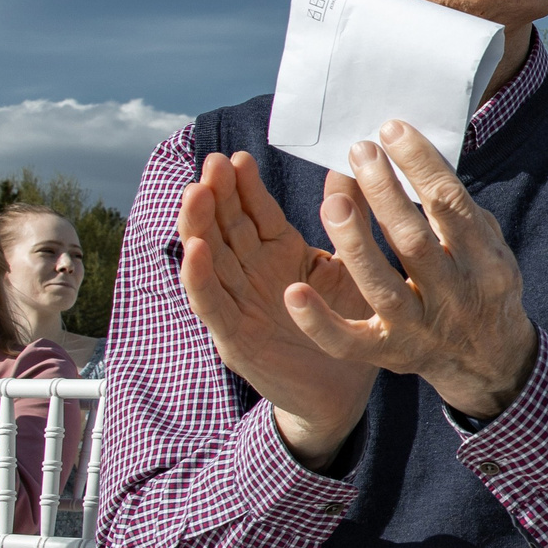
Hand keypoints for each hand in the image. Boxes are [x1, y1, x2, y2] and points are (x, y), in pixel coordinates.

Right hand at [178, 151, 377, 467]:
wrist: (346, 390)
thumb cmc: (348, 324)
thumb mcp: (350, 266)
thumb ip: (350, 220)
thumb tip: (352, 168)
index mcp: (278, 254)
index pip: (255, 213)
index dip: (244, 187)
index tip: (239, 158)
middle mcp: (252, 274)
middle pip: (226, 228)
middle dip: (216, 195)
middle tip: (214, 163)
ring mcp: (238, 305)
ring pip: (210, 259)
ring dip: (199, 227)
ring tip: (196, 194)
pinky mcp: (234, 337)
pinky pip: (211, 304)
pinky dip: (199, 277)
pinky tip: (195, 251)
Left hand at [283, 121, 539, 423]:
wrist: (489, 360)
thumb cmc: (481, 284)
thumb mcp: (488, 245)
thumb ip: (455, 209)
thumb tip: (412, 156)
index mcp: (484, 262)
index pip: (451, 205)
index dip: (420, 164)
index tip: (391, 129)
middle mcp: (453, 296)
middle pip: (412, 240)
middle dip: (384, 192)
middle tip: (360, 151)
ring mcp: (418, 328)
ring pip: (378, 284)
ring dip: (352, 241)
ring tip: (333, 200)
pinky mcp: (387, 353)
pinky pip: (348, 340)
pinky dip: (319, 320)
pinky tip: (294, 291)